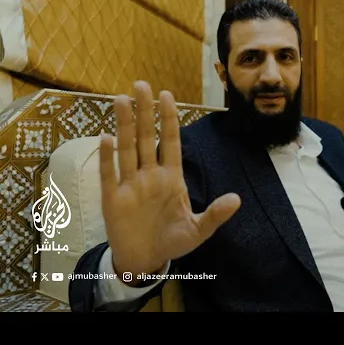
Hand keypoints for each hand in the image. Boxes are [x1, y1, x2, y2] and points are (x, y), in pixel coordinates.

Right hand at [99, 81, 240, 281]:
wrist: (146, 260)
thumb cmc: (173, 241)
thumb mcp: (199, 230)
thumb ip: (215, 214)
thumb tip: (237, 199)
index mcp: (171, 177)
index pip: (171, 142)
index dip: (169, 119)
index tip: (167, 94)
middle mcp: (150, 175)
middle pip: (146, 137)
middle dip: (144, 112)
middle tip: (141, 84)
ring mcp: (130, 184)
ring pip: (126, 149)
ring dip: (123, 125)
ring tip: (120, 99)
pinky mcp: (112, 199)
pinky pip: (108, 175)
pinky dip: (106, 158)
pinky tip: (105, 138)